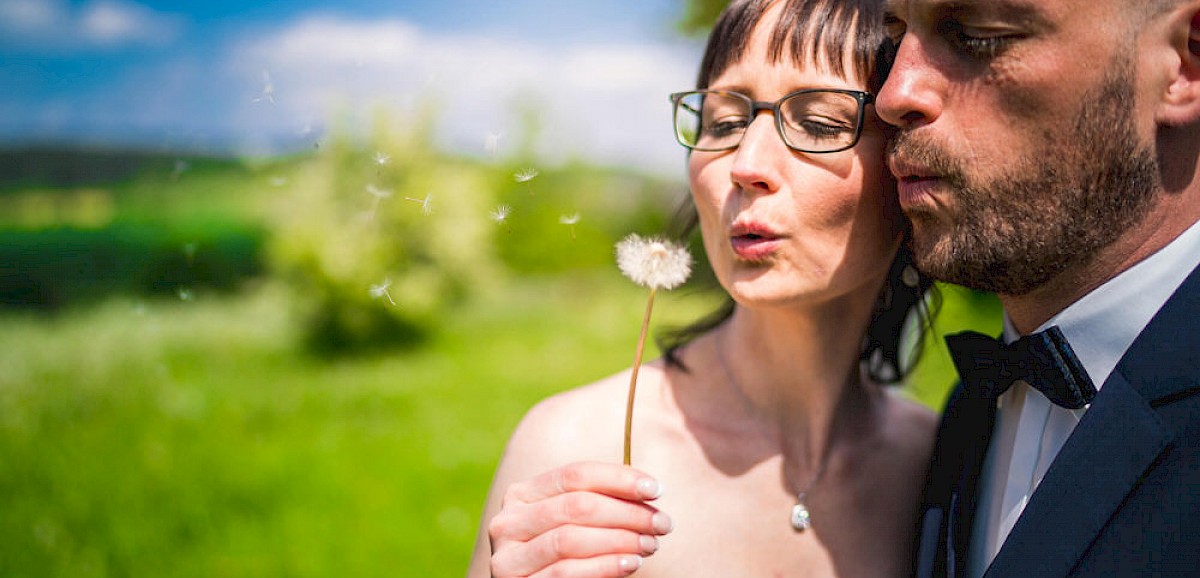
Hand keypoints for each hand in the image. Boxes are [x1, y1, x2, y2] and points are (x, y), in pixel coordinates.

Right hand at [488, 461, 672, 577]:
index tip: (656, 489)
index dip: (618, 478)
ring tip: (650, 545)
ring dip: (620, 539)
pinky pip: (565, 571)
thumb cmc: (568, 556)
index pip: (574, 474)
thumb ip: (600, 503)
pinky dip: (604, 566)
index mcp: (522, 494)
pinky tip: (631, 563)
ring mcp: (508, 557)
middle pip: (576, 505)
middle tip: (662, 523)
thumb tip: (649, 489)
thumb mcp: (577, 524)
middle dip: (627, 512)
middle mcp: (508, 521)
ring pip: (570, 538)